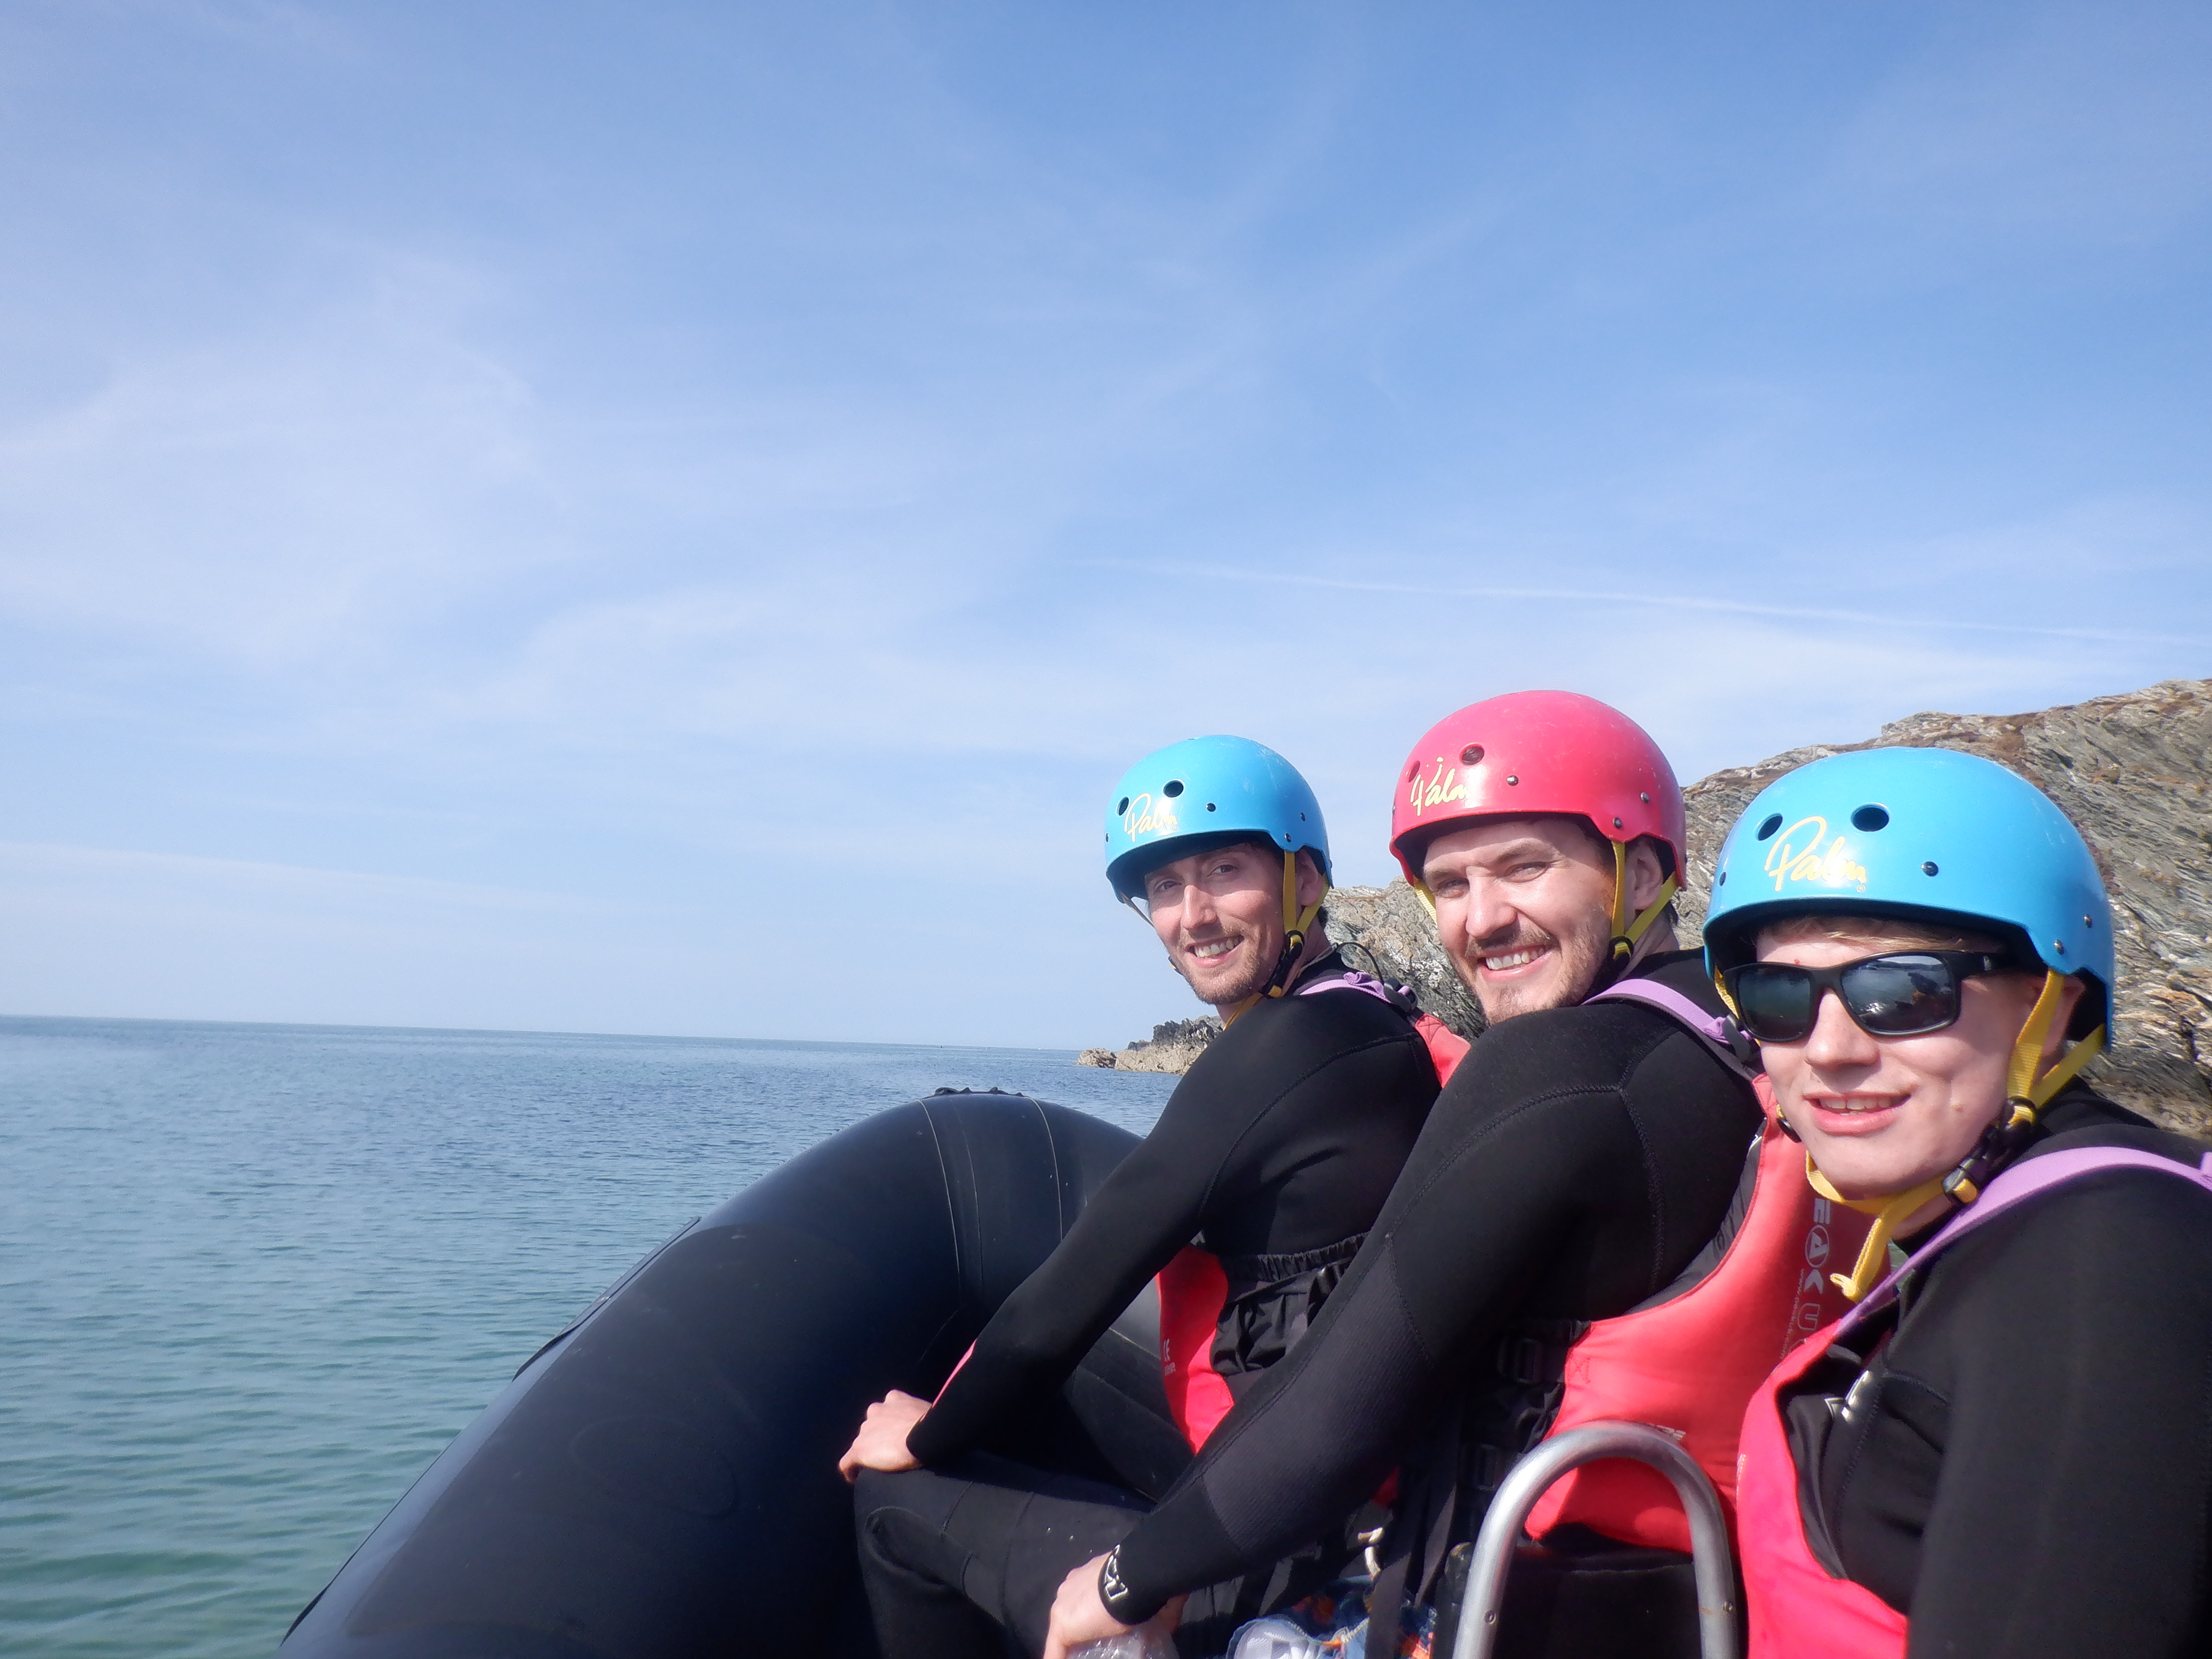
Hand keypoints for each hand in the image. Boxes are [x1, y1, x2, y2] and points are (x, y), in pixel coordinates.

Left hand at [837, 1389, 931, 1481]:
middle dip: (879, 1437)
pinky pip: (847, 1462)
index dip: (890, 1424)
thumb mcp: (928, 1414)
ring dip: (869, 1453)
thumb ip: (920, 1416)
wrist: (925, 1436)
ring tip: (880, 1467)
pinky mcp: (858, 1449)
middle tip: (892, 1453)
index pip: (886, 1410)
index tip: (897, 1435)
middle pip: (872, 1426)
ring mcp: (865, 1430)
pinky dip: (850, 1471)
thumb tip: (930, 1426)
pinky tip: (856, 1480)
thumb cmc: (934, 1425)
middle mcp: (876, 1410)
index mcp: (894, 1399)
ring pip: (861, 1443)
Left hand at [1042, 1552, 1182, 1658]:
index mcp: (1088, 1577)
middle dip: (1078, 1631)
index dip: (1088, 1618)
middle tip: (1092, 1645)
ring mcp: (1062, 1603)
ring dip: (1071, 1646)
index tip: (1097, 1628)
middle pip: (1069, 1616)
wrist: (1135, 1576)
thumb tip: (1172, 1614)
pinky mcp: (1061, 1623)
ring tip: (1080, 1655)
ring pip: (1062, 1633)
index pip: (1082, 1602)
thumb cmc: (1143, 1581)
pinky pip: (1055, 1649)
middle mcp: (1070, 1587)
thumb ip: (1149, 1601)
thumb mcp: (1145, 1591)